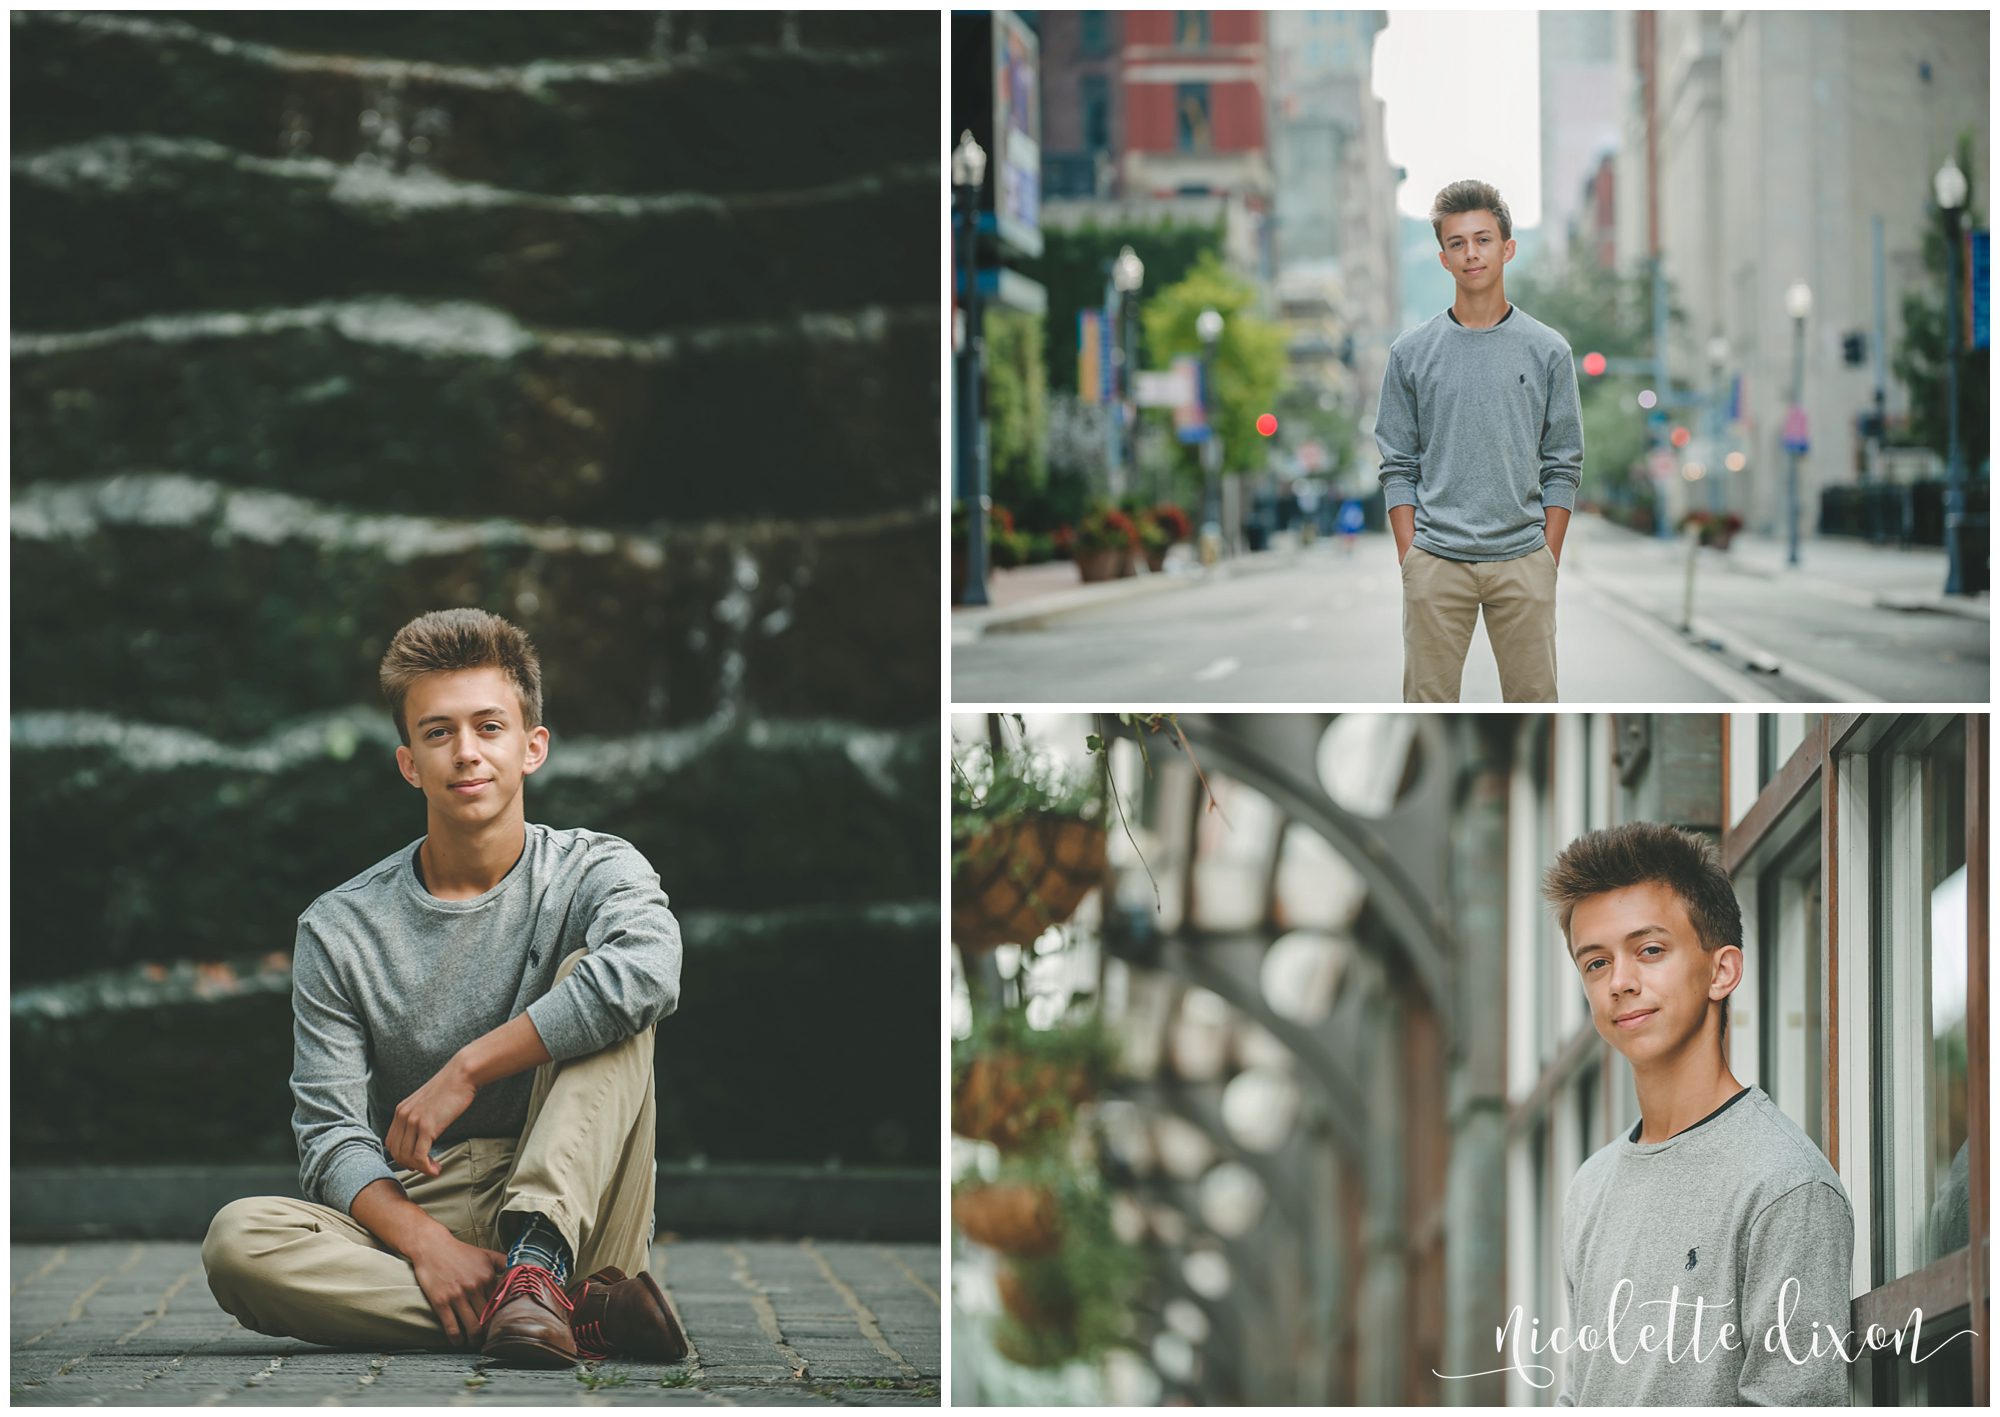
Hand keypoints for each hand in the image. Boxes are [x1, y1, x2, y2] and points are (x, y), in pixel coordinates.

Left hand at [387, 1057, 475, 1177]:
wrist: (462, 1075)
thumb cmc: (450, 1088)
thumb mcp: (426, 1103)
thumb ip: (419, 1116)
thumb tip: (422, 1134)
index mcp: (401, 1111)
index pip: (391, 1143)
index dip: (401, 1156)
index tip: (416, 1161)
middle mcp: (403, 1116)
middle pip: (397, 1152)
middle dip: (410, 1165)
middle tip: (426, 1168)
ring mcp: (413, 1121)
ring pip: (407, 1157)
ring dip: (420, 1168)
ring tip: (434, 1169)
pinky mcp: (427, 1126)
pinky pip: (420, 1156)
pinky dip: (426, 1168)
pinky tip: (437, 1169)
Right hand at [407, 1230, 506, 1347]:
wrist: (432, 1247)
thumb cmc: (461, 1252)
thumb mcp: (486, 1254)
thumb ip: (504, 1263)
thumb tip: (522, 1271)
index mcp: (488, 1277)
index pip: (500, 1305)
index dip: (502, 1318)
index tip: (503, 1326)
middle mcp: (475, 1287)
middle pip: (488, 1319)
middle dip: (490, 1332)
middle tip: (489, 1339)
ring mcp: (457, 1295)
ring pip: (472, 1327)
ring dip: (475, 1340)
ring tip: (474, 1343)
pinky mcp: (441, 1302)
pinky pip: (452, 1328)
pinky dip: (457, 1339)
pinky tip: (458, 1342)